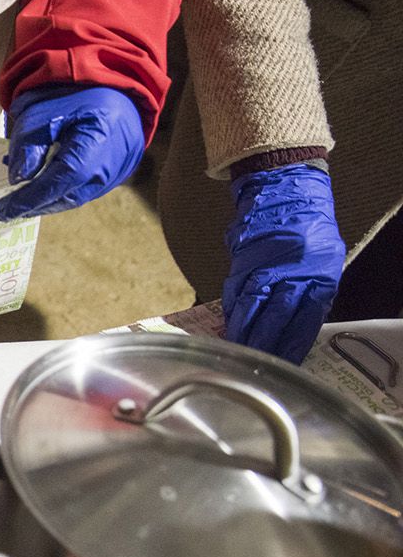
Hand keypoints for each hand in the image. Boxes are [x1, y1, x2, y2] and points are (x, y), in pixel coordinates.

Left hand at [0, 85, 143, 220]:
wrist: (114, 84)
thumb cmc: (76, 93)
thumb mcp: (43, 112)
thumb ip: (29, 146)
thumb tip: (18, 180)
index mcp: (95, 144)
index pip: (57, 183)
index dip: (29, 200)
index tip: (3, 210)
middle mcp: (112, 164)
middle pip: (67, 196)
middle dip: (35, 204)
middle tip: (8, 208)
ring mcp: (119, 170)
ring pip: (77, 196)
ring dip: (48, 199)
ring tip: (22, 194)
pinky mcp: (119, 171)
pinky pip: (88, 188)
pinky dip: (63, 190)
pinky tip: (44, 182)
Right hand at [222, 164, 343, 363]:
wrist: (285, 191)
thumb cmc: (311, 229)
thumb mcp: (327, 262)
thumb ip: (313, 294)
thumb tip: (295, 327)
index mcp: (318, 277)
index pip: (304, 322)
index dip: (293, 346)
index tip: (287, 364)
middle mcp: (290, 274)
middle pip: (274, 319)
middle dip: (264, 344)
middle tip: (257, 364)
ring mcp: (263, 268)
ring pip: (251, 309)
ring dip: (243, 333)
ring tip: (240, 352)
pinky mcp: (241, 263)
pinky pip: (235, 294)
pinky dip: (232, 313)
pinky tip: (230, 327)